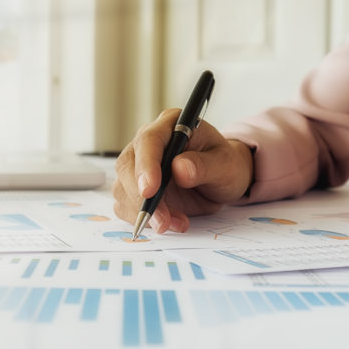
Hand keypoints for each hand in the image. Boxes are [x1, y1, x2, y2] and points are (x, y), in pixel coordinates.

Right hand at [112, 108, 253, 232]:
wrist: (221, 179)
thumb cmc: (224, 165)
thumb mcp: (225, 165)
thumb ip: (204, 165)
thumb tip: (180, 168)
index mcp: (170, 125)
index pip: (148, 140)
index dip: (146, 165)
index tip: (150, 190)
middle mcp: (147, 142)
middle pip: (128, 166)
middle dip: (142, 198)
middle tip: (162, 221)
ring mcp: (137, 165)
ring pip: (123, 188)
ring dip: (144, 212)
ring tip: (177, 223)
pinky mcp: (134, 187)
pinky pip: (126, 205)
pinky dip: (143, 219)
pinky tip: (168, 222)